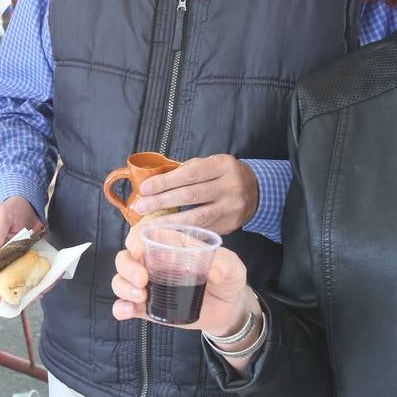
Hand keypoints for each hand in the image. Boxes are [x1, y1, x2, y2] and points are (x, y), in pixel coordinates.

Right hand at [0, 196, 44, 302]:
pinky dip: (45, 278)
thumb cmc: (9, 210)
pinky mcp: (32, 260)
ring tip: (45, 289)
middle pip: (9, 286)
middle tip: (32, 298)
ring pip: (25, 283)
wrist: (28, 202)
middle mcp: (4, 263)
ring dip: (35, 289)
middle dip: (20, 296)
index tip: (5, 303)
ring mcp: (19, 263)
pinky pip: (38, 273)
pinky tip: (53, 278)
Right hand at [111, 222, 252, 334]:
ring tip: (141, 296)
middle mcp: (153, 263)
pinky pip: (124, 306)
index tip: (140, 250)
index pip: (143, 234)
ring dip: (123, 286)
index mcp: (170, 246)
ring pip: (120, 280)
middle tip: (142, 279)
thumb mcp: (232, 266)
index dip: (135, 239)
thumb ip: (224, 264)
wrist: (230, 309)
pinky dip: (120, 307)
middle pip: (126, 257)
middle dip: (127, 266)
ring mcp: (148, 286)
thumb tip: (213, 272)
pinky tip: (128, 311)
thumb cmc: (227, 279)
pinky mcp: (147, 308)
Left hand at [130, 154, 258, 235]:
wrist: (256, 191)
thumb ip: (188, 170)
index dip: (165, 181)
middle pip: (191, 195)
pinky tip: (166, 232)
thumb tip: (155, 182)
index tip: (145, 188)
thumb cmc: (223, 175)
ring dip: (169, 221)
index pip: (190, 173)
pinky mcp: (229, 226)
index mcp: (223, 165)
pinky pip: (202, 230)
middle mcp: (230, 186)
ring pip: (196, 217)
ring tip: (148, 223)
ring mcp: (231, 208)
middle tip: (140, 206)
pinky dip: (182, 231)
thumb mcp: (211, 164)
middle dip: (162, 201)